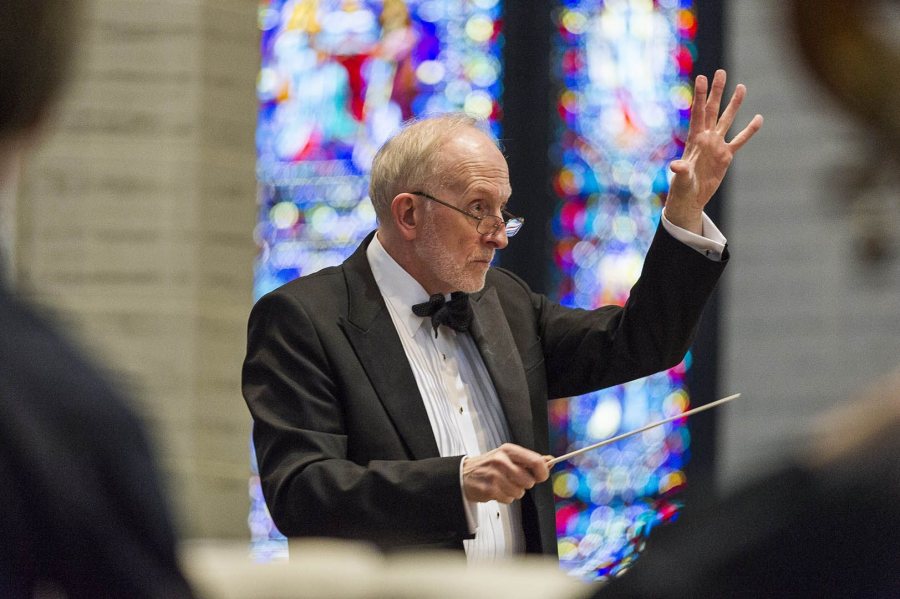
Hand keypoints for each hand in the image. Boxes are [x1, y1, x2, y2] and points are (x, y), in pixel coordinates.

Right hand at [462, 443, 549, 503]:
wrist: (464, 474)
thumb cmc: (489, 465)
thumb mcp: (508, 456)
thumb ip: (529, 459)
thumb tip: (550, 460)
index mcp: (509, 450)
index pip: (536, 461)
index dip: (543, 472)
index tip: (541, 476)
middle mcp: (502, 461)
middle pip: (529, 481)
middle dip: (525, 484)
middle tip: (514, 479)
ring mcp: (495, 475)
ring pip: (520, 492)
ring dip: (514, 492)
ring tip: (503, 484)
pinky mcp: (490, 489)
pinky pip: (509, 499)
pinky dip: (505, 497)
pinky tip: (496, 490)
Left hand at [666, 69, 763, 233]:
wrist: (691, 199)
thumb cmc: (682, 188)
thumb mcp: (681, 179)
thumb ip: (680, 170)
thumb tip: (676, 166)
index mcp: (693, 140)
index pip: (697, 113)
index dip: (699, 96)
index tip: (701, 77)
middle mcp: (706, 138)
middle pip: (712, 110)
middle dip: (716, 91)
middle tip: (720, 72)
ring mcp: (716, 145)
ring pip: (727, 120)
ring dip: (734, 104)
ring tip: (741, 86)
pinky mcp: (726, 156)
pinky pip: (740, 140)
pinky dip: (749, 130)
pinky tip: (759, 118)